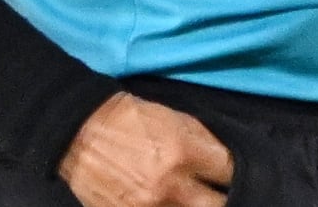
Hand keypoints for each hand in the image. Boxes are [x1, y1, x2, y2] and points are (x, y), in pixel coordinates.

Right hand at [56, 91, 234, 206]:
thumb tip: (231, 162)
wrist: (80, 133)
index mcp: (183, 153)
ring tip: (197, 201)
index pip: (231, 173)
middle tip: (222, 195)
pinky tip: (172, 205)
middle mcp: (169, 187)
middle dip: (225, 200)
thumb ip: (206, 142)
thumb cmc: (131, 119)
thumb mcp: (175, 118)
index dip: (237, 174)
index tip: (234, 177)